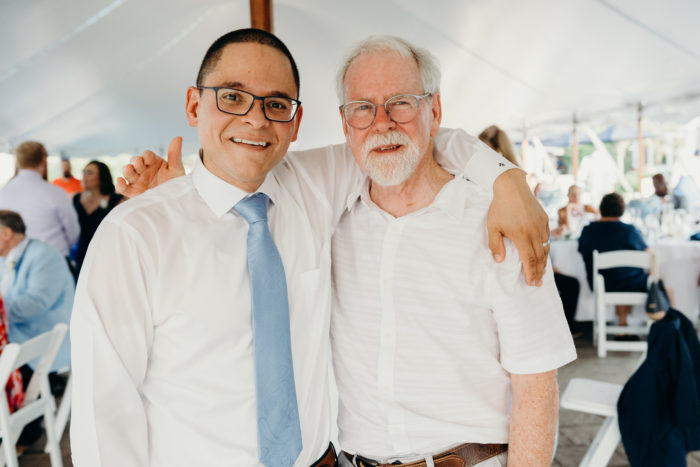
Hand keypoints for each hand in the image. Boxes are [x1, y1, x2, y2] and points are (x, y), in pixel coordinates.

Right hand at [116, 137, 185, 196]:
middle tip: (140, 165)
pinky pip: (123, 188)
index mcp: (153, 163)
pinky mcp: (134, 192)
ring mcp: (138, 180)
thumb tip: (178, 137)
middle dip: (136, 162)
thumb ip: (175, 154)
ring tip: (130, 170)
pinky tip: (120, 181)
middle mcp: (144, 170)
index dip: (146, 156)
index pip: (146, 155)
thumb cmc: (177, 184)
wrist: (175, 201)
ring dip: (127, 170)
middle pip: (134, 161)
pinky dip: (119, 184)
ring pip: (127, 172)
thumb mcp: (176, 169)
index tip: (150, 160)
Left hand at [487, 169, 549, 285]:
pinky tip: (542, 251)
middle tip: (538, 282)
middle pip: (540, 257)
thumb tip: (499, 261)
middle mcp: (535, 232)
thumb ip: (495, 245)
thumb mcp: (493, 227)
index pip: (529, 260)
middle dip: (539, 271)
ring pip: (545, 247)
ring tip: (541, 271)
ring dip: (544, 261)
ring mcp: (541, 225)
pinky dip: (545, 247)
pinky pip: (547, 236)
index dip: (531, 273)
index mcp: (522, 236)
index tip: (532, 282)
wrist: (512, 186)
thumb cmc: (500, 207)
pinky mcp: (544, 218)